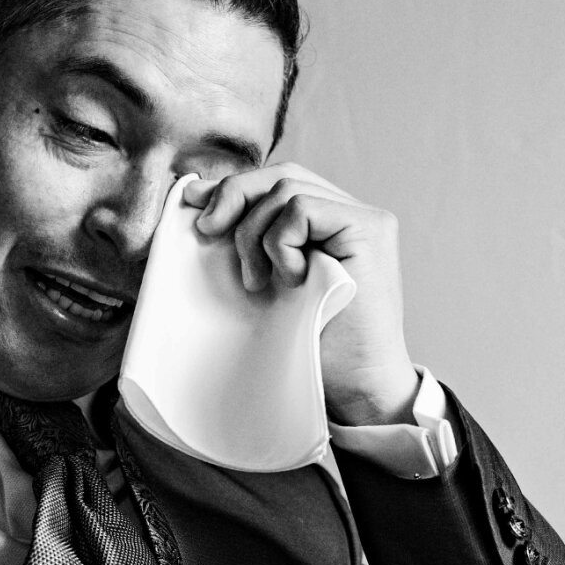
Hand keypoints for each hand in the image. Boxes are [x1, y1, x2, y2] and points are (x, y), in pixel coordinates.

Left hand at [181, 164, 418, 426]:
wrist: (357, 388)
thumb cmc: (312, 347)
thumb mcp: (268, 283)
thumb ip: (252, 241)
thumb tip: (201, 200)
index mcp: (329, 224)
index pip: (278, 183)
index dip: (234, 188)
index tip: (193, 205)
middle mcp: (351, 214)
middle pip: (282, 176)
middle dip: (234, 196)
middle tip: (207, 232)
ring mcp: (365, 219)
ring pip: (287, 189)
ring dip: (256, 234)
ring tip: (259, 283)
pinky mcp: (371, 230)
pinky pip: (302, 209)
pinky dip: (281, 243)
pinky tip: (290, 280)